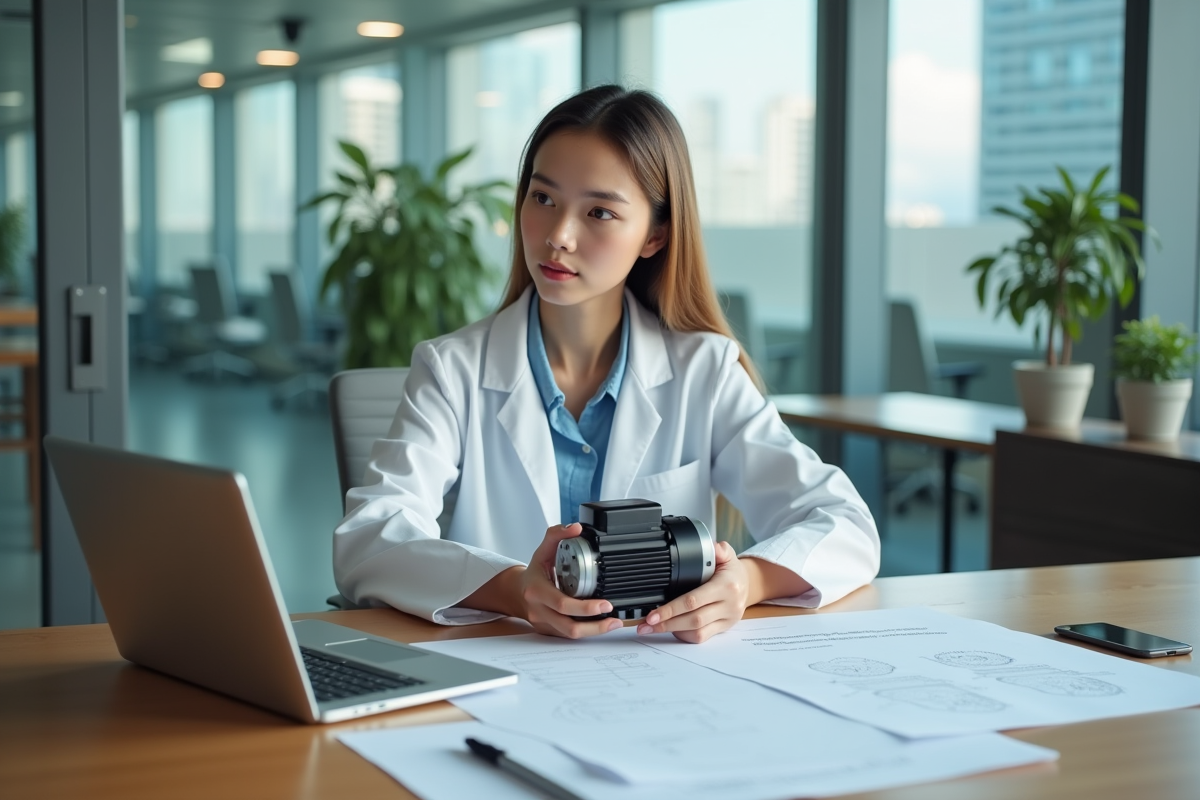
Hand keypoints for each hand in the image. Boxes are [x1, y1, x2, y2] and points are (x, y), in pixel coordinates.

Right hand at [518, 523, 623, 638]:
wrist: (516, 592)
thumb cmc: (533, 572)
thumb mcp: (542, 551)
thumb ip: (557, 535)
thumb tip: (575, 528)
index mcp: (537, 591)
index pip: (562, 604)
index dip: (585, 607)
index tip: (605, 604)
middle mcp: (539, 611)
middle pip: (569, 626)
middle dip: (595, 625)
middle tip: (614, 618)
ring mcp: (544, 624)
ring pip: (571, 635)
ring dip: (595, 632)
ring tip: (613, 624)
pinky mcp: (550, 631)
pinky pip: (569, 635)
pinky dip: (587, 632)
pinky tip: (600, 625)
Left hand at [635, 541, 750, 643]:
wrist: (750, 585)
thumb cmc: (733, 571)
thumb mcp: (728, 556)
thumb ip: (719, 549)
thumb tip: (711, 546)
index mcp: (726, 586)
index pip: (694, 600)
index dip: (671, 609)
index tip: (653, 614)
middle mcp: (728, 605)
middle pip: (693, 619)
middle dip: (666, 623)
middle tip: (645, 625)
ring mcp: (727, 619)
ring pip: (697, 632)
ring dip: (673, 631)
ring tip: (652, 628)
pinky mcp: (724, 628)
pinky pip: (703, 637)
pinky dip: (685, 636)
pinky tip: (672, 630)